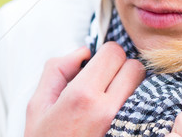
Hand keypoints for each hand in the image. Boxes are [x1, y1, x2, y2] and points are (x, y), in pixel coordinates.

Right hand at [24, 42, 145, 136]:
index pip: (114, 52)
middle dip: (121, 68)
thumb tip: (83, 52)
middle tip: (105, 80)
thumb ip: (57, 69)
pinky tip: (117, 113)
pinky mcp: (129, 135)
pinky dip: (135, 105)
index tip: (96, 65)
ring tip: (111, 98)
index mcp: (82, 95)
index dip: (105, 54)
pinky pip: (143, 110)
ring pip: (143, 87)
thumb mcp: (38, 104)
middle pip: (135, 67)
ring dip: (130, 87)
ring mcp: (122, 125)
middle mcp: (107, 109)